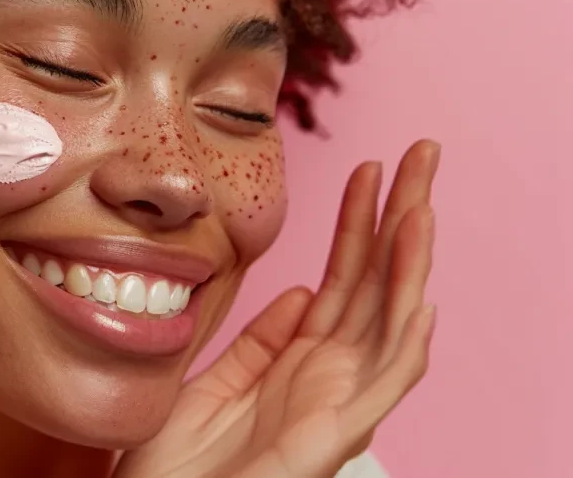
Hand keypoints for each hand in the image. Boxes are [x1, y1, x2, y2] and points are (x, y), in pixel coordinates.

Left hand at [114, 140, 440, 477]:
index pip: (342, 279)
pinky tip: (420, 301)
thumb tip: (301, 291)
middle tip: (423, 155)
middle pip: (375, 285)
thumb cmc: (180, 464)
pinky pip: (381, 389)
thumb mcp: (215, 382)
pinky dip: (404, 346)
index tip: (367, 170)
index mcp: (299, 362)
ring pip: (388, 322)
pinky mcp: (333, 435)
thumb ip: (262, 340)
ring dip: (409, 265)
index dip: (358, 224)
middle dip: (399, 219)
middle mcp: (327, 378)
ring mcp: (336, 405)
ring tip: (420, 206)